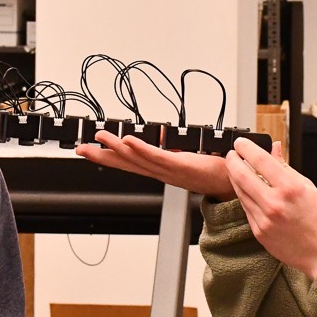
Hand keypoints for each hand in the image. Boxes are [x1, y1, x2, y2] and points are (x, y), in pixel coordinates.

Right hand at [75, 131, 235, 199]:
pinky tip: (127, 142)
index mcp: (162, 170)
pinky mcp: (182, 166)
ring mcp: (170, 170)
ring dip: (117, 149)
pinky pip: (158, 158)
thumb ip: (172, 147)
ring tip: (99, 138)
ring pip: (138, 160)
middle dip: (102, 156)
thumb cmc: (217, 171)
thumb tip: (162, 134)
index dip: (109, 157)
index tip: (91, 150)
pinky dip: (142, 150)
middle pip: (126, 163)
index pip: (130, 163)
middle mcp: (162, 172)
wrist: (236, 182)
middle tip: (80, 148)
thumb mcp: (188, 156)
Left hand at [226, 137, 316, 279]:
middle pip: (242, 175)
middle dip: (233, 161)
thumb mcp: (308, 187)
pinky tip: (247, 190)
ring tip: (237, 170)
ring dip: (235, 178)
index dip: (247, 148)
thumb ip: (285, 167)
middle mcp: (275, 203)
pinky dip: (244, 196)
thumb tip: (274, 149)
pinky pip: (246, 209)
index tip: (241, 143)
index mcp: (290, 188)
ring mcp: (264, 219)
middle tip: (232, 154)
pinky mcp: (259, 232)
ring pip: (240, 192)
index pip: (261, 160)